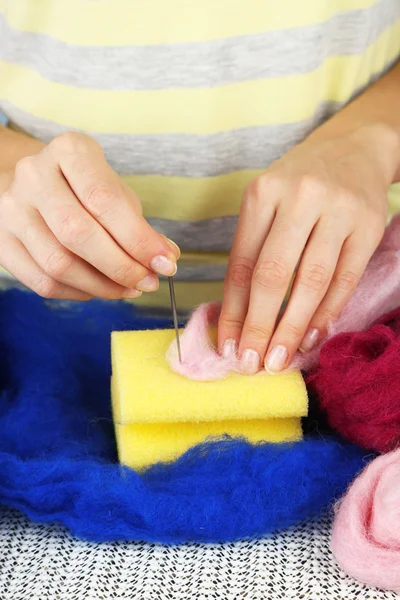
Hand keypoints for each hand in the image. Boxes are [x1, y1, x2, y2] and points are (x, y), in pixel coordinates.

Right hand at [0, 133, 178, 299]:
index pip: (104, 199)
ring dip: (102, 286)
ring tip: (129, 289)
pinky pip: (42, 282)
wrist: (34, 185)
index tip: (165, 263)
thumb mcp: (114, 189)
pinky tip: (99, 290)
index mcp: (69, 152)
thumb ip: (138, 223)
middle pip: (78, 234)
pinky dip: (78, 292)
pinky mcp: (1, 242)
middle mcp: (33, 176)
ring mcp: (11, 210)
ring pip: (58, 264)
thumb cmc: (83, 187)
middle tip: (148, 282)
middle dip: (121, 266)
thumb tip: (166, 257)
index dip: (138, 238)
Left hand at [219, 124, 397, 373]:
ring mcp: (338, 211)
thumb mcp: (267, 204)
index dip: (233, 311)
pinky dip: (327, 313)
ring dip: (293, 327)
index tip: (227, 345)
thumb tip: (239, 316)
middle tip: (251, 364)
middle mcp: (299, 198)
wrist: (353, 151)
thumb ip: (252, 250)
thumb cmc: (299, 186)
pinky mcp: (368, 225)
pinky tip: (312, 337)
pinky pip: (345, 279)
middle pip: (274, 275)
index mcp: (262, 194)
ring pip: (312, 282)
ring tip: (279, 359)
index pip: (242, 264)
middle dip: (259, 326)